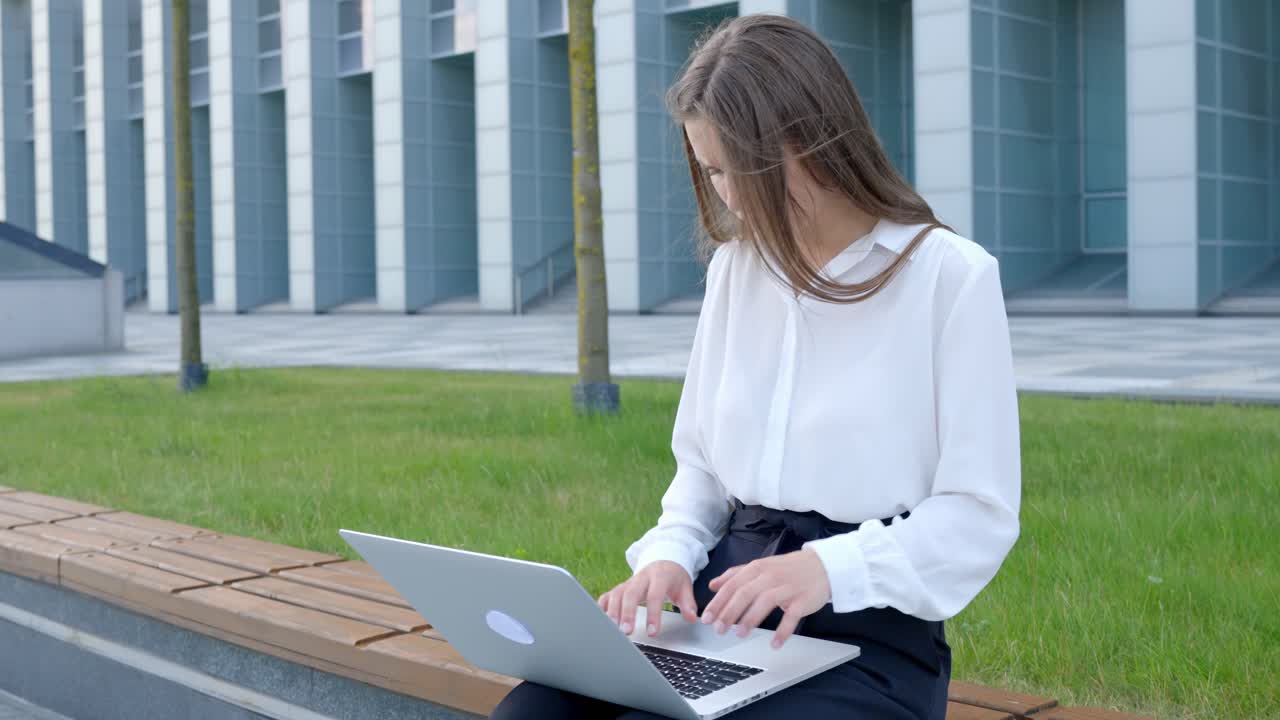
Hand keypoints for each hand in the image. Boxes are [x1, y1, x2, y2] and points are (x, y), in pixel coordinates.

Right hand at [597, 560, 699, 637]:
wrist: (664, 560)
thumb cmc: (673, 578)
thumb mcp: (685, 587)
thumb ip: (688, 603)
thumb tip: (692, 617)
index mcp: (659, 577)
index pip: (655, 595)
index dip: (653, 614)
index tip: (652, 632)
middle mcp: (641, 578)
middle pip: (630, 594)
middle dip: (627, 613)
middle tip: (626, 632)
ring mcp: (628, 582)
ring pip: (616, 594)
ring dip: (613, 612)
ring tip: (612, 630)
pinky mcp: (620, 587)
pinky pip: (608, 595)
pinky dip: (603, 607)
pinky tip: (601, 620)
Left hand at [701, 548, 829, 648]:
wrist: (823, 566)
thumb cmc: (788, 569)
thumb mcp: (760, 566)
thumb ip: (735, 575)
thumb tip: (712, 585)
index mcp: (757, 568)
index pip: (733, 585)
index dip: (718, 602)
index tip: (707, 618)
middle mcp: (771, 576)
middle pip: (746, 593)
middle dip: (730, 612)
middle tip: (719, 629)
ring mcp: (788, 587)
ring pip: (766, 601)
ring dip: (751, 619)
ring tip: (740, 634)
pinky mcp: (803, 600)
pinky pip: (792, 616)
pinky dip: (783, 630)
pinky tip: (774, 643)